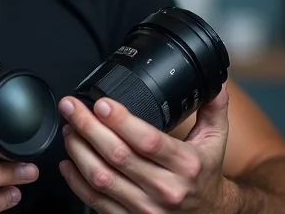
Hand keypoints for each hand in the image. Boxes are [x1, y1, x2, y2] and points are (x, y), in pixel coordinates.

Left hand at [57, 86, 236, 212]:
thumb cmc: (205, 174)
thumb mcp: (216, 140)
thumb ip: (213, 109)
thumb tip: (214, 82)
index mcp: (186, 164)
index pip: (148, 141)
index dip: (121, 121)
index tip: (102, 103)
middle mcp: (166, 189)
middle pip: (118, 156)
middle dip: (88, 127)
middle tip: (72, 108)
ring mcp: (146, 208)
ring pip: (102, 179)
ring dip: (79, 151)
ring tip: (69, 129)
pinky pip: (96, 201)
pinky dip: (76, 181)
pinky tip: (67, 162)